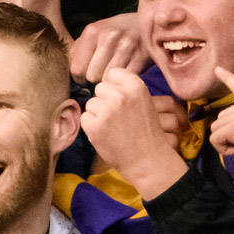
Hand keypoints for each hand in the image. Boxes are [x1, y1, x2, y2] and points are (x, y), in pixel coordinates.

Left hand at [70, 13, 149, 84]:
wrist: (143, 23)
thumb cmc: (113, 33)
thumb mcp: (93, 35)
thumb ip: (77, 51)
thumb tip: (65, 72)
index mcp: (92, 31)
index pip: (76, 70)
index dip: (80, 78)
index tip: (87, 75)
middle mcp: (109, 37)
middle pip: (92, 77)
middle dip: (95, 80)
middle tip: (101, 75)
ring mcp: (126, 46)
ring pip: (107, 80)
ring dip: (109, 82)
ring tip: (111, 75)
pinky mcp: (141, 56)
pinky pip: (124, 80)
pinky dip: (122, 82)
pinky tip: (123, 76)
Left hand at [80, 68, 186, 197]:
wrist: (148, 160)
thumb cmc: (146, 132)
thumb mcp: (144, 102)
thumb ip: (126, 89)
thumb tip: (103, 82)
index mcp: (136, 86)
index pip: (114, 73)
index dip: (116, 87)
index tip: (123, 100)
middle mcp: (121, 95)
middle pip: (100, 88)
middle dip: (106, 100)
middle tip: (119, 118)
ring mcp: (108, 111)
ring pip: (91, 103)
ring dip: (98, 114)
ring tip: (113, 128)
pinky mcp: (95, 126)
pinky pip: (85, 118)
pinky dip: (92, 127)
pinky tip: (106, 135)